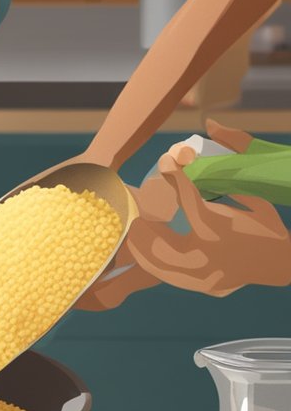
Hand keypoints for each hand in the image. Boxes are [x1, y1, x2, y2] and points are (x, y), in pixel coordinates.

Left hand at [125, 122, 290, 297]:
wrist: (280, 265)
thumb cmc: (265, 226)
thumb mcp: (256, 193)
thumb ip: (236, 157)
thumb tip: (211, 125)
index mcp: (222, 227)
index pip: (189, 199)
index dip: (173, 178)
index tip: (164, 162)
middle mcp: (210, 253)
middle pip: (161, 240)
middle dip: (143, 223)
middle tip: (134, 207)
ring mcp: (205, 274)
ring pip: (158, 263)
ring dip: (142, 246)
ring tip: (135, 228)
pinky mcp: (202, 286)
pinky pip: (169, 276)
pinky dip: (154, 263)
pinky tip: (144, 252)